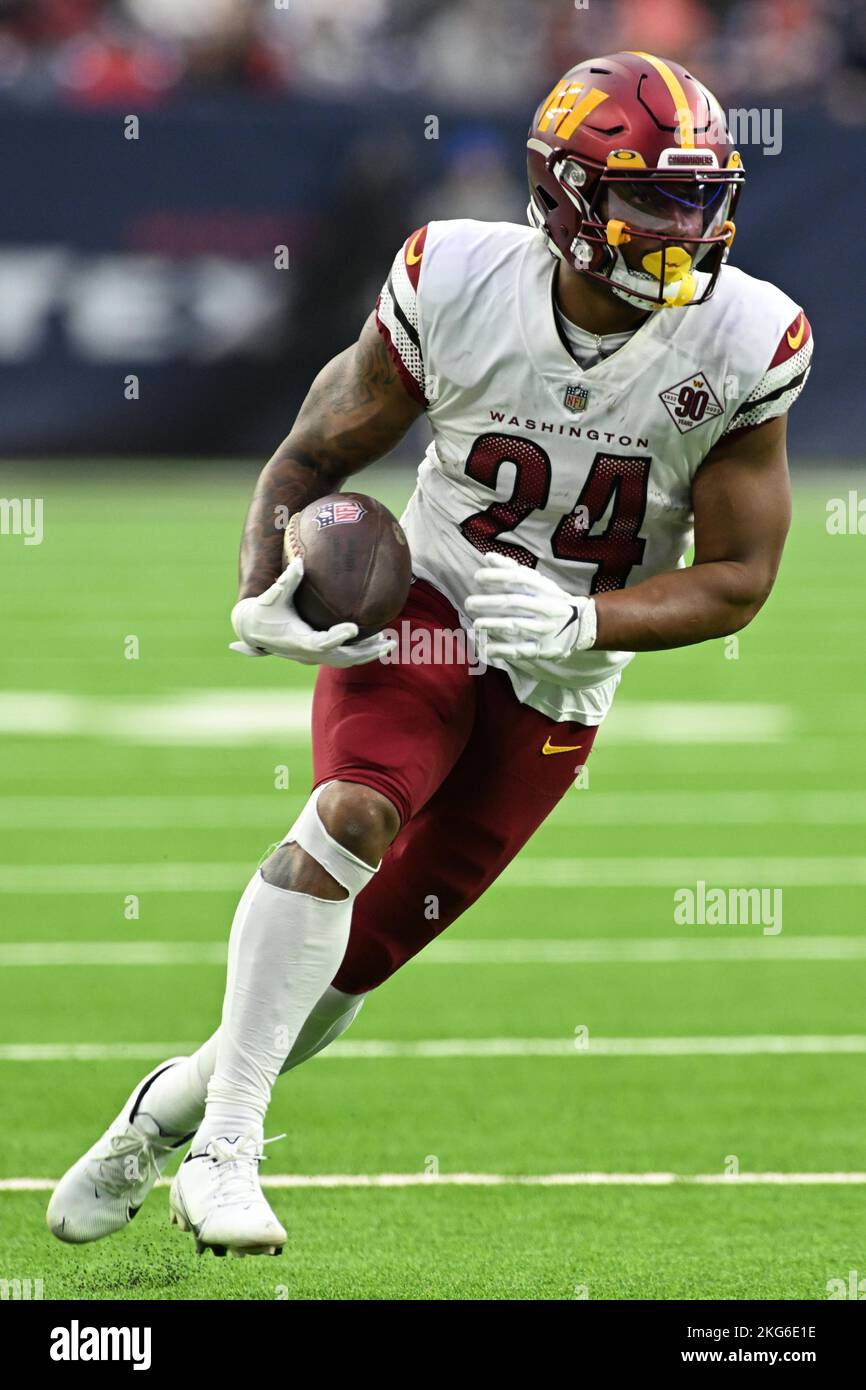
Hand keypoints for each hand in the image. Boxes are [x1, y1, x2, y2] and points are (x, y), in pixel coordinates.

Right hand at [230, 557, 395, 666]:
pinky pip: (343, 656)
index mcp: (299, 640)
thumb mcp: (272, 596)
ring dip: (368, 653)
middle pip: (343, 657)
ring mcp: (315, 656)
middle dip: (366, 652)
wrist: (253, 631)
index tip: (354, 628)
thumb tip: (299, 561)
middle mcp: (309, 653)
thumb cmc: (264, 611)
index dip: (338, 636)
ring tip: (389, 643)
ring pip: (346, 660)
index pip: (322, 642)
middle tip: (388, 643)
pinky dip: (360, 651)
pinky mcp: (319, 654)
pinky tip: (377, 640)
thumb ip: (286, 581)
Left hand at [465, 553, 596, 661]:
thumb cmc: (551, 599)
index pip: (518, 579)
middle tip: (469, 603)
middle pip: (514, 603)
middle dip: (489, 603)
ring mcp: (545, 630)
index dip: (497, 577)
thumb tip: (488, 557)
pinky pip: (520, 650)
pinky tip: (485, 648)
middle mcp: (545, 608)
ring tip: (475, 624)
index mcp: (544, 589)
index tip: (478, 577)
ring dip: (493, 625)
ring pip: (515, 626)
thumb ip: (512, 569)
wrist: (582, 625)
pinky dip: (502, 650)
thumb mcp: (538, 582)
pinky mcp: (543, 650)